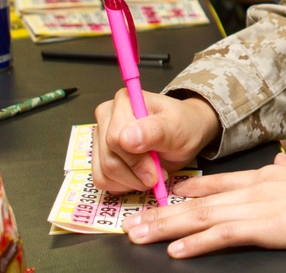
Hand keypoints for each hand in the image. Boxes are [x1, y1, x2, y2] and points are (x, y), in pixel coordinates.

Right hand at [92, 90, 218, 194]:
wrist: (185, 135)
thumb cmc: (183, 126)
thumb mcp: (177, 129)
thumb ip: (154, 131)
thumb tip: (125, 138)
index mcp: (124, 101)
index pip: (115, 139)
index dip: (136, 161)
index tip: (156, 170)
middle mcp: (107, 116)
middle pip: (108, 159)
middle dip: (135, 174)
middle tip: (157, 174)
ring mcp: (100, 136)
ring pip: (103, 173)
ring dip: (130, 182)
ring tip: (151, 174)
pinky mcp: (99, 154)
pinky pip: (101, 180)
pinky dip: (122, 185)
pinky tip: (139, 177)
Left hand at [122, 152, 285, 256]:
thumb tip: (284, 164)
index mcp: (268, 175)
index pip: (219, 181)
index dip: (188, 189)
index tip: (164, 193)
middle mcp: (257, 187)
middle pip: (200, 201)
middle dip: (162, 212)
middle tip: (132, 220)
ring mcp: (260, 206)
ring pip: (202, 217)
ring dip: (166, 227)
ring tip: (139, 234)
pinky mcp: (267, 226)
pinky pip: (224, 235)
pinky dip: (197, 243)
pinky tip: (177, 249)